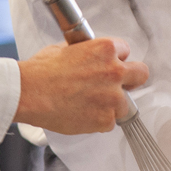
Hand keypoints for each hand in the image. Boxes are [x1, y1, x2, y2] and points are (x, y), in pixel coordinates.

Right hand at [14, 39, 148, 134]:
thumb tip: (87, 56)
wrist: (29, 93)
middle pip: (141, 74)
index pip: (126, 51)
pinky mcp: (105, 120)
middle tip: (116, 85)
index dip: (116, 59)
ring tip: (88, 105)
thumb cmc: (42, 70)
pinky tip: (81, 115)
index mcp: (105, 49)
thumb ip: (85, 52)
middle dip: (130, 79)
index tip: (108, 65)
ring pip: (125, 104)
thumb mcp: (65, 48)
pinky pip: (109, 122)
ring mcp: (112, 97)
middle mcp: (114, 72)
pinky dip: (98, 121)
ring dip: (111, 105)